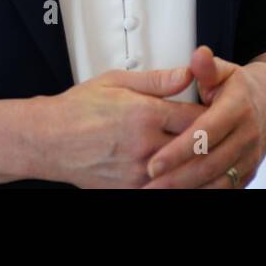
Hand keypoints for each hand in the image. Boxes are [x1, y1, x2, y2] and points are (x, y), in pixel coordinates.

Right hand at [38, 66, 204, 187]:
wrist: (50, 140)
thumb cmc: (78, 110)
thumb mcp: (117, 81)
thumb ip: (157, 80)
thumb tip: (186, 74)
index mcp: (145, 115)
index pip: (196, 117)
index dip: (210, 115)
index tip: (214, 112)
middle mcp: (145, 146)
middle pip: (195, 147)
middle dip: (208, 141)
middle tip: (215, 136)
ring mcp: (139, 173)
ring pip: (184, 174)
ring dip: (197, 166)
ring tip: (202, 158)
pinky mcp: (131, 191)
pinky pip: (165, 189)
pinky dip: (176, 183)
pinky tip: (180, 175)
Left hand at [142, 46, 265, 188]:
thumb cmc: (240, 88)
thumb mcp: (224, 71)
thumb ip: (207, 67)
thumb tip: (198, 55)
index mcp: (237, 108)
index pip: (205, 134)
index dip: (179, 150)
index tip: (154, 163)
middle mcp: (246, 135)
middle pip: (209, 163)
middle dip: (178, 178)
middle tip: (150, 185)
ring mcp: (250, 156)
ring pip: (218, 181)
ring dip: (189, 190)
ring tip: (160, 194)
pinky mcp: (249, 171)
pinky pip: (227, 188)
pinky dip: (205, 194)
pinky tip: (182, 195)